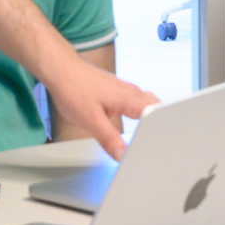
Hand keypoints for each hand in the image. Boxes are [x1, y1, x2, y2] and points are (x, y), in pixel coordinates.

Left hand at [42, 55, 158, 159]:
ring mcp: (126, 90)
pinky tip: (138, 125)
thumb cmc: (72, 88)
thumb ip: (109, 138)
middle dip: (163, 125)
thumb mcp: (90, 120)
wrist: (61, 69)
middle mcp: (131, 91)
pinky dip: (142, 114)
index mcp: (129, 98)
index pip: (157, 115)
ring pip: (148, 104)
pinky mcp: (118, 91)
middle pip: (157, 108)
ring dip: (153, 119)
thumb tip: (123, 155)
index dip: (162, 132)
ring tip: (153, 139)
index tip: (162, 148)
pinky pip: (138, 103)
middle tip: (162, 146)